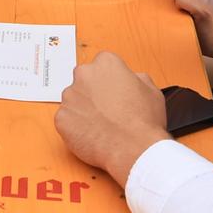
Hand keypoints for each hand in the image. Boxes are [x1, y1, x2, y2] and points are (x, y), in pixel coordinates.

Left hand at [55, 51, 167, 186]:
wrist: (134, 149)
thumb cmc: (144, 122)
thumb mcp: (151, 90)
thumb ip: (135, 78)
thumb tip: (131, 79)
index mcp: (106, 63)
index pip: (102, 64)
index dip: (109, 80)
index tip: (113, 91)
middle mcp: (84, 75)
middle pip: (84, 79)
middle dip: (93, 92)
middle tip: (107, 109)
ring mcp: (70, 97)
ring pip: (74, 100)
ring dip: (83, 109)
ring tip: (101, 125)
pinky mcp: (61, 118)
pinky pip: (66, 120)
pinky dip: (75, 127)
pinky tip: (92, 135)